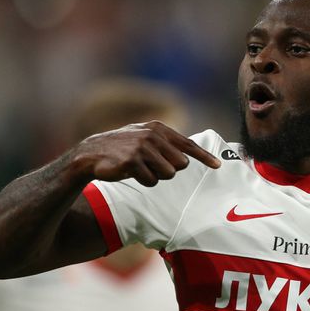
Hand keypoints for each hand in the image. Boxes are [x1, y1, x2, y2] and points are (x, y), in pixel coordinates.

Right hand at [71, 121, 220, 186]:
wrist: (91, 153)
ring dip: (155, 176)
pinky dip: (143, 181)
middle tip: (151, 166)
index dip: (204, 156)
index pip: (187, 144)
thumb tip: (188, 156)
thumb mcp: (145, 138)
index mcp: (158, 129)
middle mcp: (152, 136)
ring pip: (168, 174)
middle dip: (168, 169)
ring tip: (140, 168)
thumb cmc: (122, 148)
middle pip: (180, 165)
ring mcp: (142, 148)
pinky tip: (130, 173)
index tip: (218, 165)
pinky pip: (151, 181)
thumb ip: (166, 143)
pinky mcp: (132, 161)